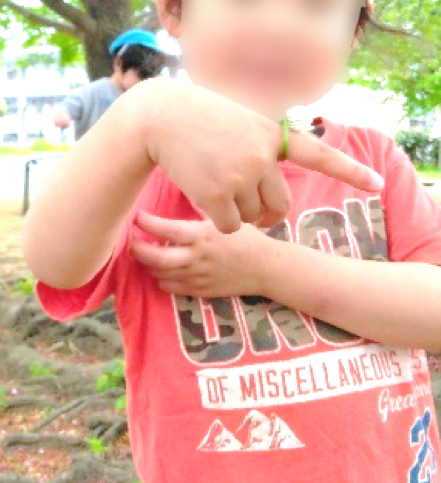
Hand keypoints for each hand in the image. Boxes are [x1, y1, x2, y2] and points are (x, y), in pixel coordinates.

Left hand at [129, 210, 266, 297]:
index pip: (165, 230)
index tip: (137, 216)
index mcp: (202, 236)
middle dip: (138, 250)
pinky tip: (161, 271)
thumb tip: (186, 192)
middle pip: (156, 259)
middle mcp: (196, 257)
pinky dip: (161, 279)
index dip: (146, 223)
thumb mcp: (226, 219)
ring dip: (148, 265)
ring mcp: (197, 276)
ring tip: (144, 255)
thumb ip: (203, 212)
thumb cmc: (248, 238)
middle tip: (131, 242)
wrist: (266, 268)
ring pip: (160, 274)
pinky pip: (172, 288)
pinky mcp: (201, 290)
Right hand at [143, 81, 383, 232]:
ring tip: (213, 185)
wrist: (161, 117)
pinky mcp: (218, 194)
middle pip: (279, 206)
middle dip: (265, 215)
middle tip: (249, 212)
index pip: (319, 154)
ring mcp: (242, 174)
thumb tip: (271, 170)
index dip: (351, 171)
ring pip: (251, 217)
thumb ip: (261, 141)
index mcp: (271, 134)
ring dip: (235, 214)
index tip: (378, 183)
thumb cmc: (199, 116)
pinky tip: (202, 197)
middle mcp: (263, 155)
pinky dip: (219, 222)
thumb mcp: (240, 116)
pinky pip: (230, 226)